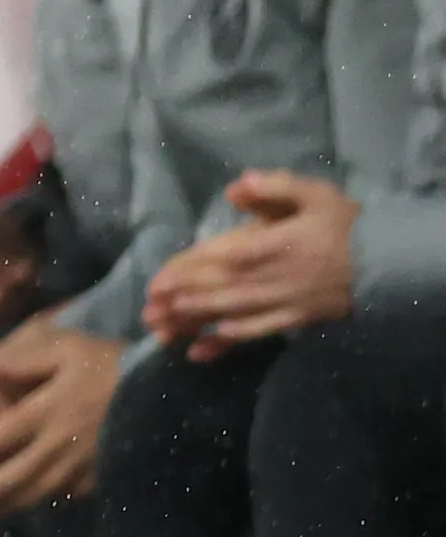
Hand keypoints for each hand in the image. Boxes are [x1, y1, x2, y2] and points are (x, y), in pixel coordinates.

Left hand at [0, 315, 119, 521]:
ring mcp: (84, 464)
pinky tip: (30, 505)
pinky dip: (44, 501)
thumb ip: (19, 359)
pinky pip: (68, 494)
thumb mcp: (66, 348)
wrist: (167, 391)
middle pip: (15, 473)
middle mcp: (62, 443)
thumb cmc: (111, 363)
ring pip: (40, 491)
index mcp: (47, 410)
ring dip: (10, 504)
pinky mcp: (103, 475)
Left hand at [147, 171, 359, 352]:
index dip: (187, 272)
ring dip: (197, 322)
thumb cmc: (344, 225)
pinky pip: (259, 332)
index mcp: (273, 245)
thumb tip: (237, 188)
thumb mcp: (314, 194)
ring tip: (165, 329)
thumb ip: (276, 187)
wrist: (386, 264)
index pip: (220, 259)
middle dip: (182, 300)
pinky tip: (205, 349)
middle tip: (149, 309)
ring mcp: (284, 302)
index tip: (158, 282)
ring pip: (234, 314)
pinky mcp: (295, 320)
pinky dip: (231, 341)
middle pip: (220, 290)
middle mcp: (274, 277)